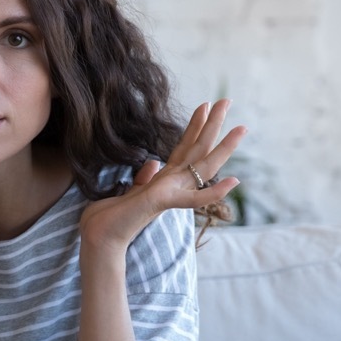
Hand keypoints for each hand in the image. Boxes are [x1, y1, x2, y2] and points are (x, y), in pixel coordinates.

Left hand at [78, 99, 246, 251]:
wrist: (99, 241)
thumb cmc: (109, 219)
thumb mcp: (127, 191)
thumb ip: (144, 178)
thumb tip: (153, 162)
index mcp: (163, 180)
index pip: (184, 148)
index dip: (194, 127)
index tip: (205, 105)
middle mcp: (171, 185)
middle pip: (198, 149)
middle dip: (213, 124)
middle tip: (227, 99)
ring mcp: (170, 194)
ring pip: (203, 167)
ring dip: (223, 148)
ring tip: (241, 127)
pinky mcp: (162, 203)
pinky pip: (192, 198)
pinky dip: (212, 192)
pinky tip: (233, 181)